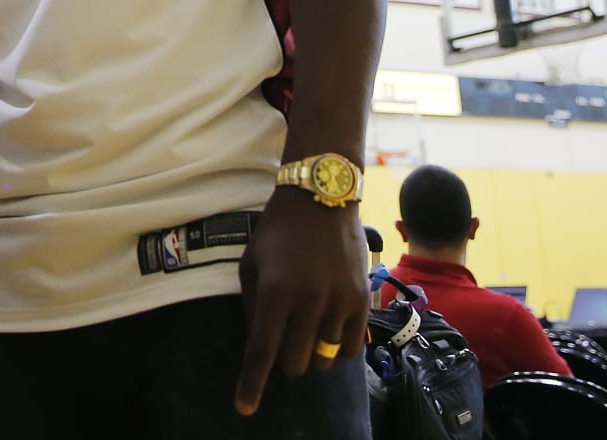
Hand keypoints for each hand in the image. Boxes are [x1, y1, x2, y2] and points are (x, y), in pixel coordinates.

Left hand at [235, 189, 369, 415]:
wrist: (321, 198)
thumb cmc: (277, 231)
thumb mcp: (251, 264)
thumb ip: (253, 307)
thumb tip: (260, 345)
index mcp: (275, 292)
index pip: (262, 352)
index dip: (252, 385)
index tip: (245, 408)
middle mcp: (308, 301)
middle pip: (295, 363)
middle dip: (284, 362)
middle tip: (282, 340)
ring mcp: (339, 302)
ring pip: (323, 359)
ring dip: (310, 353)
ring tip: (306, 329)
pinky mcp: (362, 301)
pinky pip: (350, 349)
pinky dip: (335, 349)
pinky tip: (327, 331)